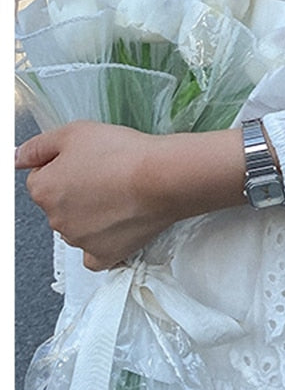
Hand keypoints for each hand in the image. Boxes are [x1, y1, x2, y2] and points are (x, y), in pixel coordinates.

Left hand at [15, 122, 246, 270]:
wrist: (163, 178)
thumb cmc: (123, 153)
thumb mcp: (74, 132)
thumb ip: (37, 146)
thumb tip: (16, 158)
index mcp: (42, 189)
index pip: (42, 179)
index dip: (66, 167)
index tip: (89, 162)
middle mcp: (55, 219)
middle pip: (60, 205)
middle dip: (77, 194)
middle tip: (108, 178)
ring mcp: (79, 240)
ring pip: (77, 229)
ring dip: (91, 218)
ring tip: (121, 198)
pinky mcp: (105, 255)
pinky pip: (95, 257)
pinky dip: (102, 246)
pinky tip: (115, 230)